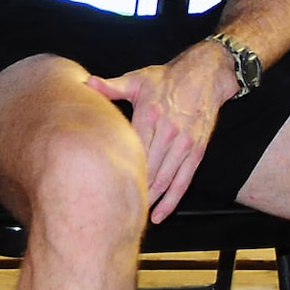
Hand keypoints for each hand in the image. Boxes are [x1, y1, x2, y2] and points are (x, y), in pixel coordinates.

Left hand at [85, 41, 238, 221]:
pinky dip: (172, 201)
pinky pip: (184, 181)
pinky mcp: (197, 151)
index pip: (131, 151)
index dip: (118, 171)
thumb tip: (86, 84)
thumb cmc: (166, 78)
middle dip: (132, 191)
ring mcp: (184, 144)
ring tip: (132, 214)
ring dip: (149, 200)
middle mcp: (168, 132)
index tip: (103, 187)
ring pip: (165, 180)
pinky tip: (159, 215)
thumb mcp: (137, 79)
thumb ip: (111, 87)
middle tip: (113, 208)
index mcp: (149, 115)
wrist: (204, 75)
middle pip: (147, 170)